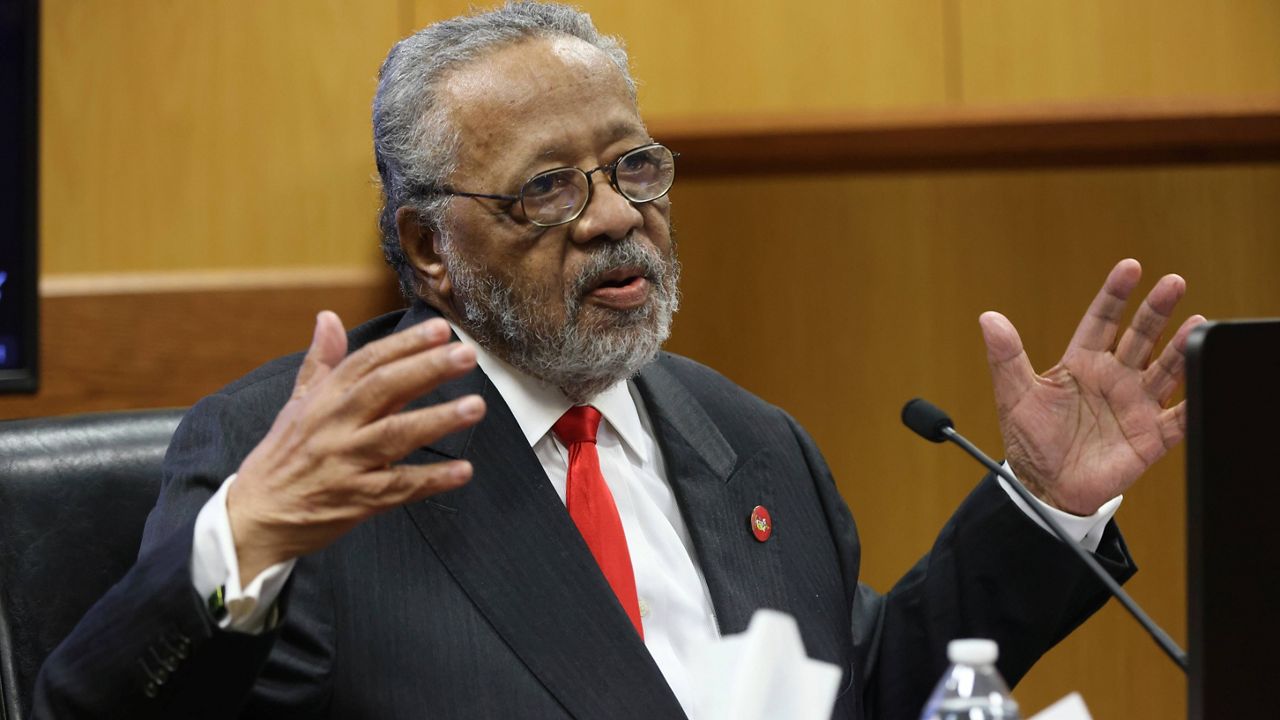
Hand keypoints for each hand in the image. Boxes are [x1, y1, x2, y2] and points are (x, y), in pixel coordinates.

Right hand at [227, 311, 485, 580]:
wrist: (254, 517)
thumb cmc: (281, 457)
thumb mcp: (296, 404)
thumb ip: (321, 362)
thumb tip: (328, 317)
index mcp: (324, 399)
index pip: (368, 362)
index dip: (405, 344)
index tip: (440, 330)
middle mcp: (334, 426)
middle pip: (384, 389)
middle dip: (427, 369)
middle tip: (467, 355)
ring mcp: (346, 463)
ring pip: (395, 435)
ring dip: (438, 420)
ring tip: (474, 406)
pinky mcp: (357, 500)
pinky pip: (399, 488)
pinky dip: (432, 480)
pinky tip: (463, 470)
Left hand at [980, 259, 1204, 515]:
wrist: (1047, 488)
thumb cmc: (1030, 440)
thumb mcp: (1014, 395)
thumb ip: (1006, 357)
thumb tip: (988, 318)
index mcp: (1082, 363)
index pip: (1102, 320)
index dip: (1115, 294)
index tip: (1129, 267)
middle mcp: (1114, 378)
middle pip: (1140, 336)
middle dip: (1156, 310)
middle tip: (1172, 283)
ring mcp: (1135, 404)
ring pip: (1165, 368)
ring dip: (1181, 347)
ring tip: (1197, 324)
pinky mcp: (1151, 436)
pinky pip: (1179, 417)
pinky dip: (1194, 401)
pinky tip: (1206, 377)